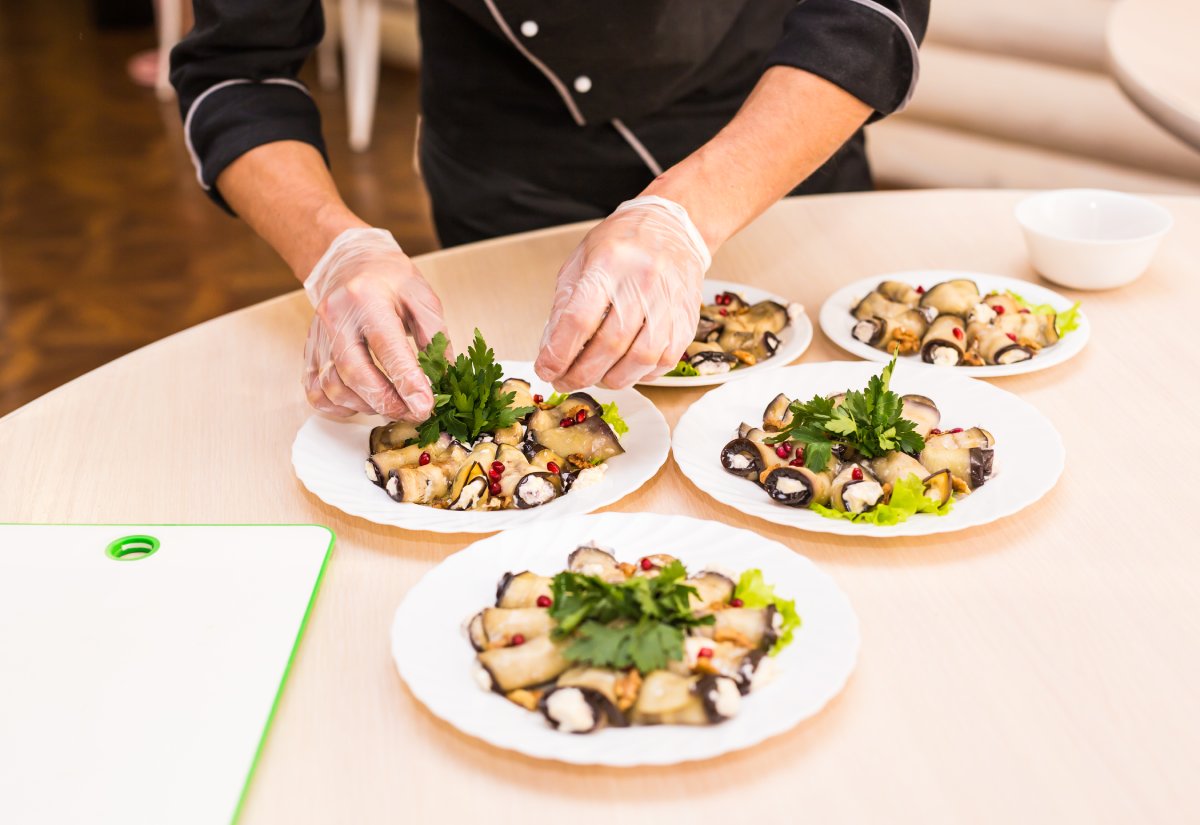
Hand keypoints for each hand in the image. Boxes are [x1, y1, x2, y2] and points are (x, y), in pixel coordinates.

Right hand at [302, 228, 447, 419]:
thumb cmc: (390, 279)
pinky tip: (362, 403)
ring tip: (392, 406)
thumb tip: (442, 379)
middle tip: (412, 413)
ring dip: (365, 406)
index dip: (407, 381)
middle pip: (354, 372)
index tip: (424, 407)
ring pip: (333, 386)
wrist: (351, 262)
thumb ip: (435, 337)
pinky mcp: (310, 351)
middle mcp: (336, 317)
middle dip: (387, 401)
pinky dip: (338, 406)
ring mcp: (318, 336)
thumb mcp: (423, 297)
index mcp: (367, 298)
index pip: (387, 347)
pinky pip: (315, 390)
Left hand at [534, 196, 711, 389]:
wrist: (673, 228)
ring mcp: (669, 303)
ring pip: (639, 360)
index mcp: (610, 263)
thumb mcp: (582, 261)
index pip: (580, 320)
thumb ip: (565, 304)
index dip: (559, 353)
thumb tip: (552, 350)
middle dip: (580, 374)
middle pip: (609, 345)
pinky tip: (623, 368)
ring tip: (594, 377)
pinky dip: (639, 375)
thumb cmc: (622, 244)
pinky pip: (663, 362)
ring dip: (610, 379)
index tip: (546, 370)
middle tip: (564, 382)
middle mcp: (643, 282)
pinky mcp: (687, 321)